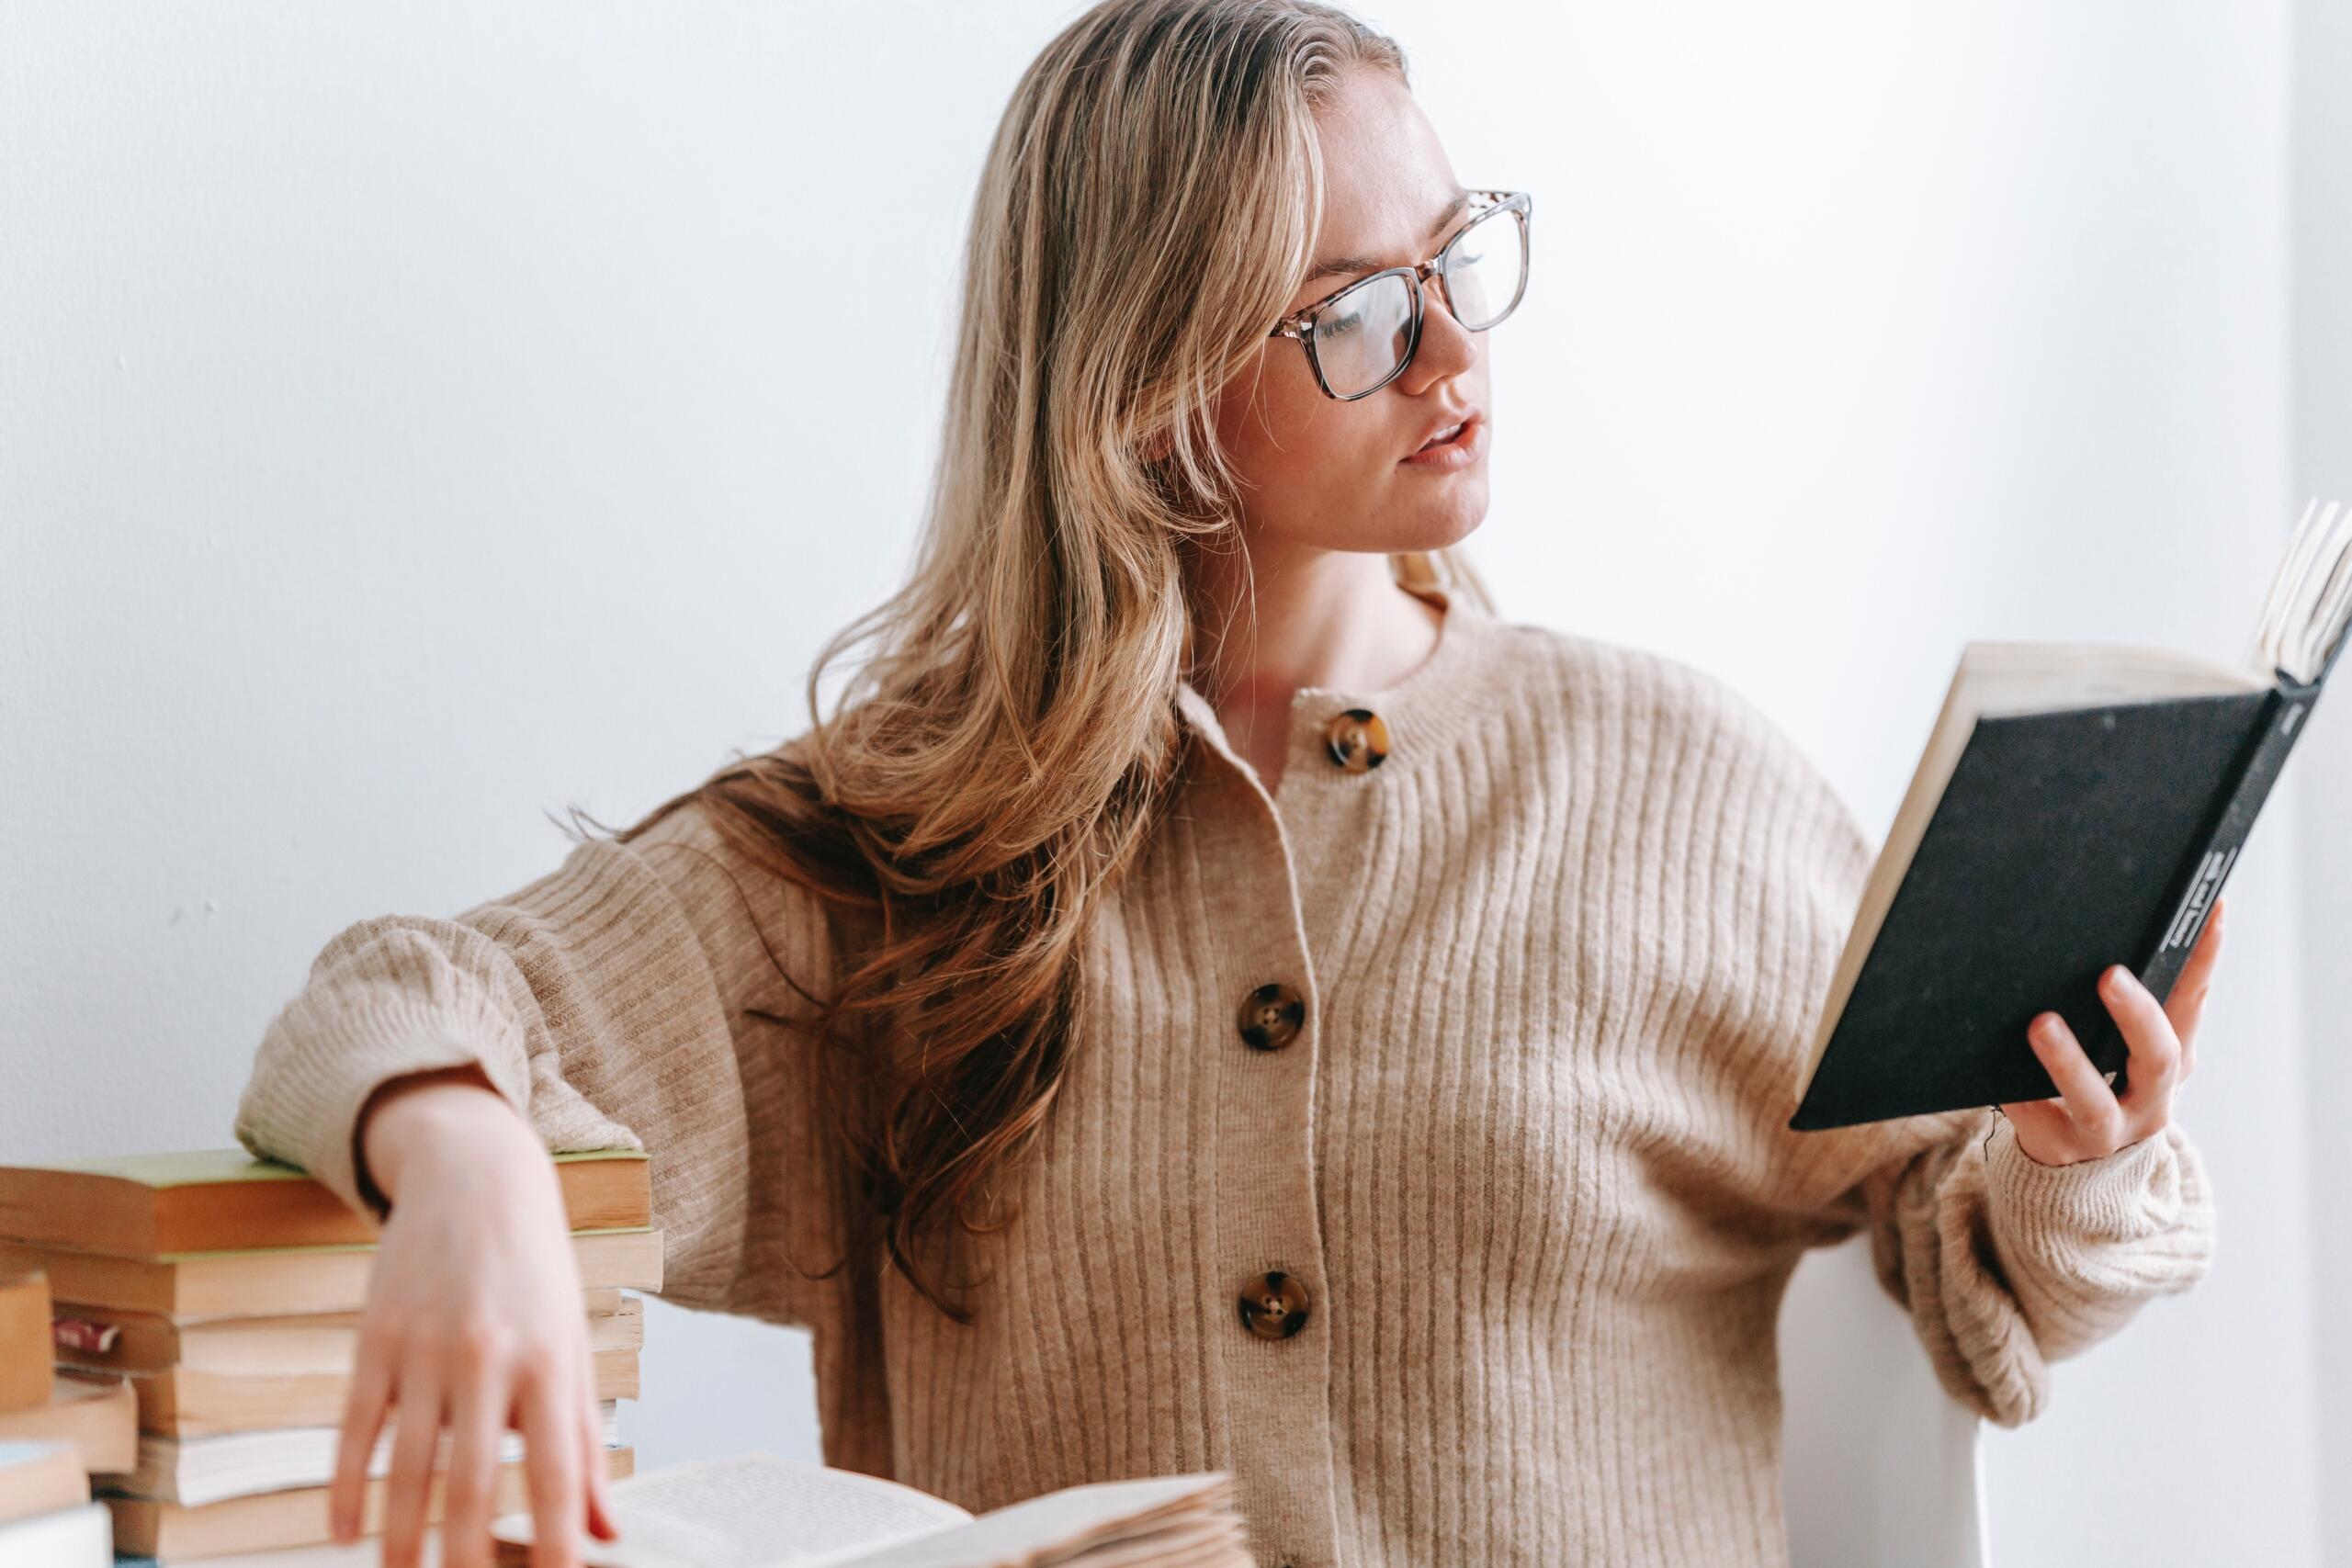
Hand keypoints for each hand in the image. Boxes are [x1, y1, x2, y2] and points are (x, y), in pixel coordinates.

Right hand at [337, 1073, 621, 1567]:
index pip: (554, 1471)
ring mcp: (424, 1349)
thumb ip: (583, 1440)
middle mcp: (487, 1357)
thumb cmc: (536, 1273)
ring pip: (407, 1467)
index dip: (553, 1541)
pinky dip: (348, 1487)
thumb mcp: (572, 1345)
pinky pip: (354, 1430)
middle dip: (465, 1558)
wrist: (475, 1178)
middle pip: (471, 1482)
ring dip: (402, 1540)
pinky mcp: (373, 1340)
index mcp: (548, 1362)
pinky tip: (347, 1533)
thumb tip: (605, 1530)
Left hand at [2002, 896, 2225, 1166]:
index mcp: (2171, 1059)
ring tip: (2042, 1024)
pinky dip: (2016, 1093)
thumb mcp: (2125, 1048)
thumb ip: (2126, 1003)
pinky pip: (2032, 1116)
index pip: (2192, 1003)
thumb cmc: (2103, 1084)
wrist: (2080, 1170)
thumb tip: (2104, 920)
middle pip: (2157, 1057)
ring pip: (2094, 1100)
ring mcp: (2106, 1129)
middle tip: (2111, 975)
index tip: (2207, 908)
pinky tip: (1993, 1071)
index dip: (2205, 959)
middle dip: (2136, 1015)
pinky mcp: (2058, 1146)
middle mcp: (2151, 1098)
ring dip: (2069, 1060)